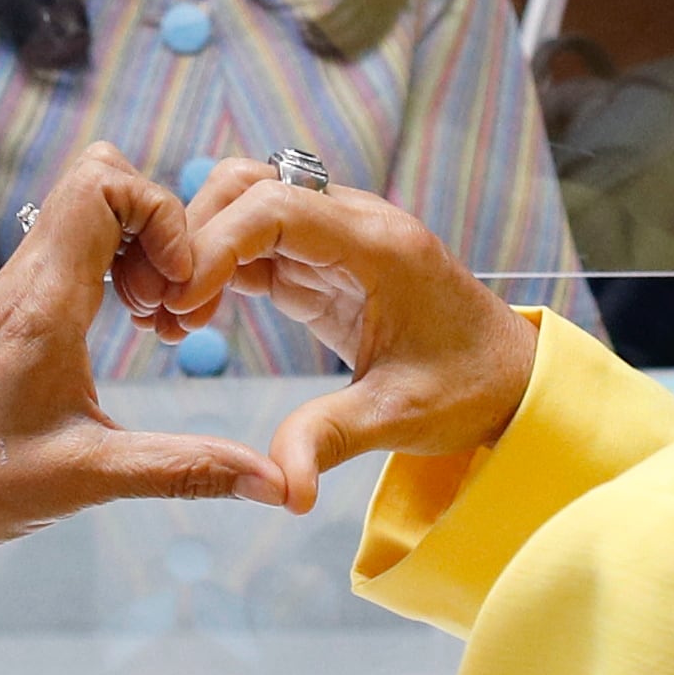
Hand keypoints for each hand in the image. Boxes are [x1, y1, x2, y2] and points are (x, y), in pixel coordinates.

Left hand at [0, 144, 284, 604]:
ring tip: (159, 314)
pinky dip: (120, 264)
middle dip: (160, 220)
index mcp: (43, 301)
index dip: (162, 214)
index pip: (103, 183)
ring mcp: (22, 286)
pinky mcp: (23, 305)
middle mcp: (29, 277)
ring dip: (141, 243)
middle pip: (102, 174)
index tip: (179, 287)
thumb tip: (275, 484)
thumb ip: (187, 470)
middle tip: (174, 297)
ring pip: (90, 205)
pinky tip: (134, 325)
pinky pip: (79, 244)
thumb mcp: (90, 478)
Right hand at [151, 160, 538, 515]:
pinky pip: (256, 241)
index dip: (214, 243)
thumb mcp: (401, 418)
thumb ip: (332, 439)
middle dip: (194, 236)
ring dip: (200, 247)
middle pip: (250, 184)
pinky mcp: (324, 262)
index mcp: (379, 245)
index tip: (177, 300)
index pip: (276, 207)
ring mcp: (337, 238)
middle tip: (161, 309)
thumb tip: (283, 490)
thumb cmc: (470, 390)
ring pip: (246, 203)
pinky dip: (217, 268)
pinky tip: (193, 317)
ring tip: (171, 317)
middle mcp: (356, 224)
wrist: (513, 380)